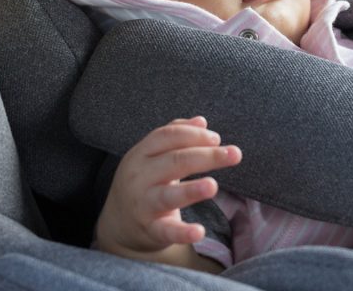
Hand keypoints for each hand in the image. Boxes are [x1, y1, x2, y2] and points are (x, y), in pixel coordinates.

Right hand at [95, 116, 241, 258]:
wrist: (117, 223)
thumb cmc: (144, 182)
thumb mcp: (152, 156)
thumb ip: (176, 136)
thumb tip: (202, 121)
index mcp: (142, 154)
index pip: (167, 136)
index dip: (194, 135)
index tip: (217, 138)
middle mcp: (140, 177)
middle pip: (174, 161)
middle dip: (206, 156)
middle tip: (234, 153)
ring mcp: (143, 204)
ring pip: (168, 195)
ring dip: (191, 190)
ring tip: (213, 186)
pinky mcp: (149, 229)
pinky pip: (167, 231)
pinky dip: (182, 232)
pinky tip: (199, 232)